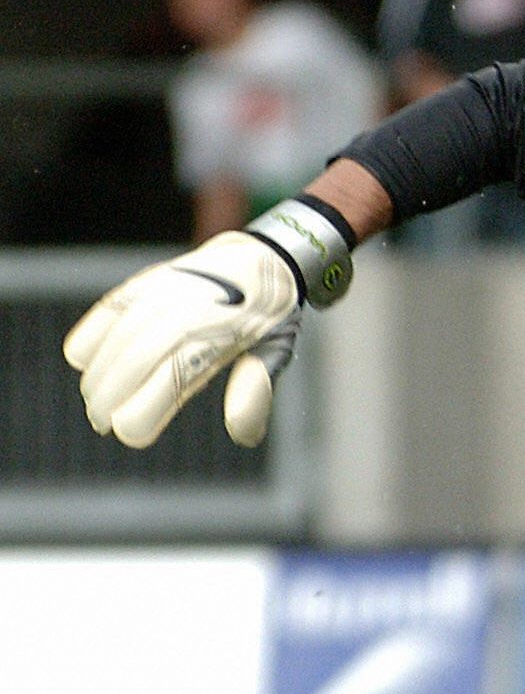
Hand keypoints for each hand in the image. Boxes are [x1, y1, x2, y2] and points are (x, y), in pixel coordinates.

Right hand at [64, 231, 301, 446]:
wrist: (261, 257)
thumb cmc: (269, 316)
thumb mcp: (276, 351)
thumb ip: (255, 391)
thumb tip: (243, 436)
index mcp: (229, 334)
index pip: (177, 376)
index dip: (145, 407)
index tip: (129, 432)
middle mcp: (194, 309)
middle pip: (139, 357)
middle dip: (112, 395)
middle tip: (102, 422)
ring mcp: (168, 290)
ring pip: (119, 334)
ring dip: (98, 371)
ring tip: (92, 399)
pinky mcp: (150, 280)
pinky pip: (110, 307)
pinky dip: (91, 332)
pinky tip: (80, 360)